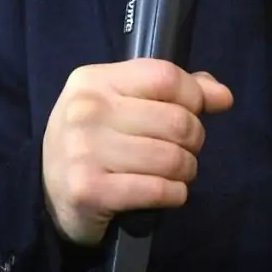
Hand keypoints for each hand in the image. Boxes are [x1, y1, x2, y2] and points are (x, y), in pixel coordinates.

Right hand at [41, 58, 233, 245]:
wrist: (48, 192)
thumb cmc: (97, 137)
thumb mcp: (126, 101)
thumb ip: (176, 90)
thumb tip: (223, 97)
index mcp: (96, 79)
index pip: (166, 77)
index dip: (194, 96)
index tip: (196, 111)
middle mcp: (87, 110)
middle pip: (176, 120)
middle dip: (194, 138)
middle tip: (186, 148)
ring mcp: (85, 151)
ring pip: (171, 157)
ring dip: (187, 169)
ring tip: (178, 172)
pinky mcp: (89, 191)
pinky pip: (157, 190)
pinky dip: (175, 194)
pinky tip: (169, 192)